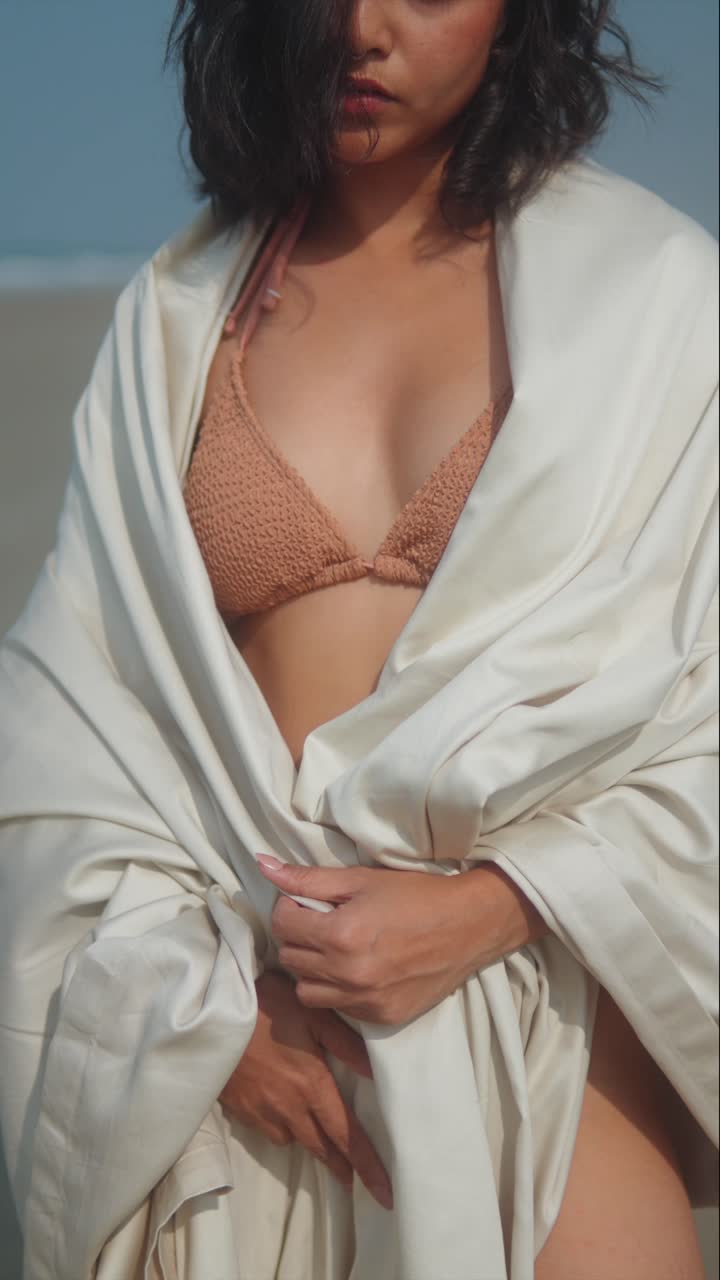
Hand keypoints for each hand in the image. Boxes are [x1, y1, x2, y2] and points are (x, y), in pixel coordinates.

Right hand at [218, 970, 392, 1209]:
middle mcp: (288, 1107)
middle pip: (320, 1147)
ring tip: (318, 1138)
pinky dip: (280, 1127)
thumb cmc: (267, 1005)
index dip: (367, 1165)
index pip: (346, 1135)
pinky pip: (267, 1128)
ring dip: (309, 1143)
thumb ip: (346, 1044)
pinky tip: (282, 1113)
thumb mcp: (314, 1014)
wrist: (213, 1013)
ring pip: (291, 1139)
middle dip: (340, 1165)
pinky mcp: (239, 1107)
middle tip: (353, 1179)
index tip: (384, 1192)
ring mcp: (261, 1110)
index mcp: (311, 1086)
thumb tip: (375, 1073)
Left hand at [258, 858, 546, 1026]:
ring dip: (312, 968)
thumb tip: (262, 864)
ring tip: (337, 948)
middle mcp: (348, 974)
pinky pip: (337, 1007)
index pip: (281, 925)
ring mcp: (364, 1001)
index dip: (289, 908)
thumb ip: (308, 878)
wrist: (469, 925)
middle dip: (299, 936)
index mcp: (340, 935)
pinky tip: (358, 968)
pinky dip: (338, 989)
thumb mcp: (361, 879)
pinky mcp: (380, 1018)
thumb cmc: (416, 894)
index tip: (309, 902)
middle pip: (290, 958)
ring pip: (306, 990)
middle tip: (325, 921)